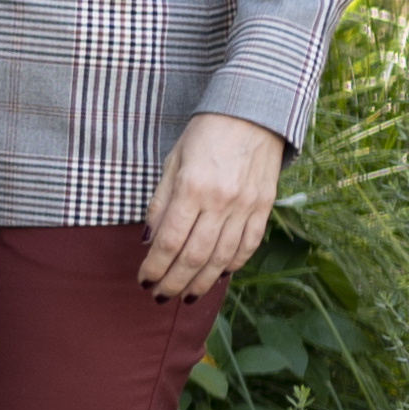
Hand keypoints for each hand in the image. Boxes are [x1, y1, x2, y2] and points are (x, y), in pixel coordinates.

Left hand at [139, 111, 288, 298]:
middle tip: (160, 296)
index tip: (143, 280)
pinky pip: (248, 245)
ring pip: (222, 258)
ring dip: (202, 282)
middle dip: (174, 282)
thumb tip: (149, 241)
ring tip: (186, 295)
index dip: (155, 267)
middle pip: (195, 257)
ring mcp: (246, 206)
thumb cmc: (205, 135)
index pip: (169, 242)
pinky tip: (218, 276)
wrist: (252, 113)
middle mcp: (221, 202)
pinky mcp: (264, 207)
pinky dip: (232, 265)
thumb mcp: (173, 162)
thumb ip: (160, 203)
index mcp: (192, 188)